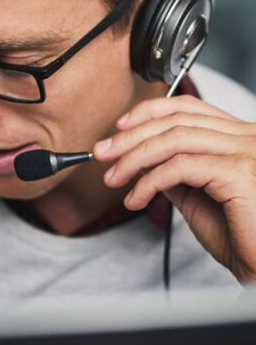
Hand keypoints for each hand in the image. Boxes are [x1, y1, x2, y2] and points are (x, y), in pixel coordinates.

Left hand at [93, 94, 255, 283]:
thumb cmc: (239, 237)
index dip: (149, 112)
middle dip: (131, 137)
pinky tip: (136, 198)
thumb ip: (172, 170)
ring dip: (134, 158)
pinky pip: (180, 167)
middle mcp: (246, 136)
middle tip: (103, 153)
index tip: (119, 127)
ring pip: (174, 140)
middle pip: (176, 121)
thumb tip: (140, 155)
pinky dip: (150, 181)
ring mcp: (246, 151)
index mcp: (238, 137)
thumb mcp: (195, 195)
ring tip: (114, 178)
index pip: (187, 108)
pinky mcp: (239, 172)